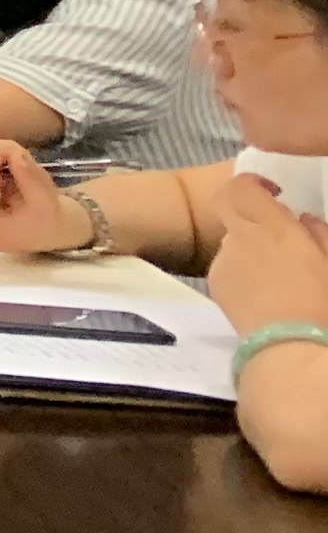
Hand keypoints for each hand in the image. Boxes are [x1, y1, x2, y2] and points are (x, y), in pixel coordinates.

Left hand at [209, 177, 327, 337]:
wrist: (291, 349)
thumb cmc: (322, 304)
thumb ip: (319, 234)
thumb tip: (303, 219)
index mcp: (274, 228)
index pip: (242, 187)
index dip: (253, 184)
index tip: (275, 193)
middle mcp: (241, 239)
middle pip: (226, 205)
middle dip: (247, 208)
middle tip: (273, 227)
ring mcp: (224, 262)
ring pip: (231, 240)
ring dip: (250, 245)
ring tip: (278, 274)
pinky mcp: (215, 285)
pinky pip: (227, 265)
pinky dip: (243, 269)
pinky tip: (265, 293)